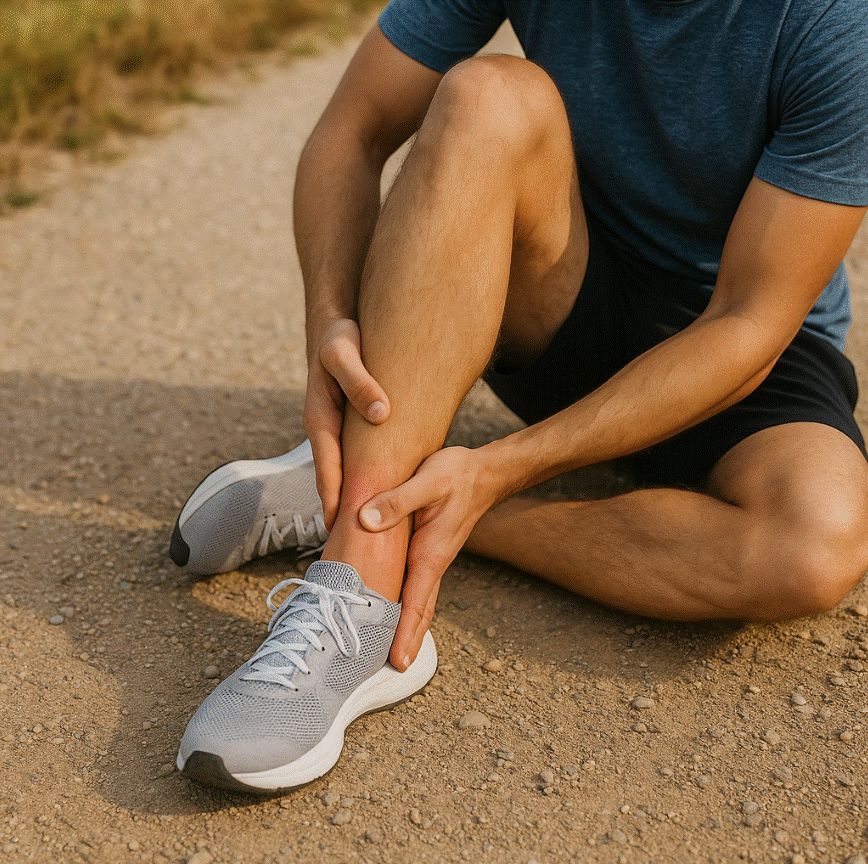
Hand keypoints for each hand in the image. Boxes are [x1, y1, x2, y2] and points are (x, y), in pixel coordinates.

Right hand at [303, 318, 389, 527]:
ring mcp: (335, 428)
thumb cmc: (339, 337)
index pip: (327, 465)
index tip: (338, 525)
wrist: (334, 326)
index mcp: (319, 417)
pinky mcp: (347, 424)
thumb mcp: (345, 353)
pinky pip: (352, 456)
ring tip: (362, 530)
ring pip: (342, 469)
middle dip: (340, 507)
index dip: (333, 495)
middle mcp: (324, 428)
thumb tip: (382, 414)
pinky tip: (375, 491)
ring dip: (350, 496)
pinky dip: (358, 476)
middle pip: (332, 476)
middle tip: (348, 542)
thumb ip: (360, 382)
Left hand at [358, 446, 497, 669]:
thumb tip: (367, 520)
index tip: (397, 662)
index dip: (405, 633)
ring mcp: (432, 558)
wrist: (482, 472)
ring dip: (406, 626)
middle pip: (420, 611)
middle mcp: (433, 562)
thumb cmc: (457, 475)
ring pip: (418, 600)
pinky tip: (392, 608)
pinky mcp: (428, 549)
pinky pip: (415, 584)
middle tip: (389, 671)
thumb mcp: (426, 481)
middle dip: (407, 641)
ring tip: (388, 651)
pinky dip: (405, 603)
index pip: (417, 602)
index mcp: (431, 553)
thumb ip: (398, 500)